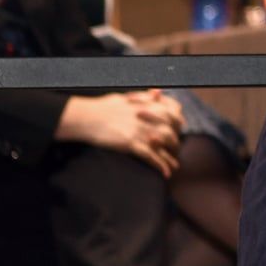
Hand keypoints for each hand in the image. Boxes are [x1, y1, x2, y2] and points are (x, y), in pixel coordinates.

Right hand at [57, 90, 184, 176]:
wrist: (87, 117)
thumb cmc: (104, 107)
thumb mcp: (127, 97)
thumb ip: (145, 97)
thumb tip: (158, 93)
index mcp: (148, 105)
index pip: (173, 113)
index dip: (178, 123)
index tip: (179, 129)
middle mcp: (147, 117)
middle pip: (171, 131)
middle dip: (175, 143)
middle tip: (174, 150)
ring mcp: (140, 130)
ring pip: (164, 145)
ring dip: (170, 157)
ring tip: (174, 165)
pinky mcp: (131, 143)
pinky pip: (151, 156)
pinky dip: (160, 165)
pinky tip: (165, 173)